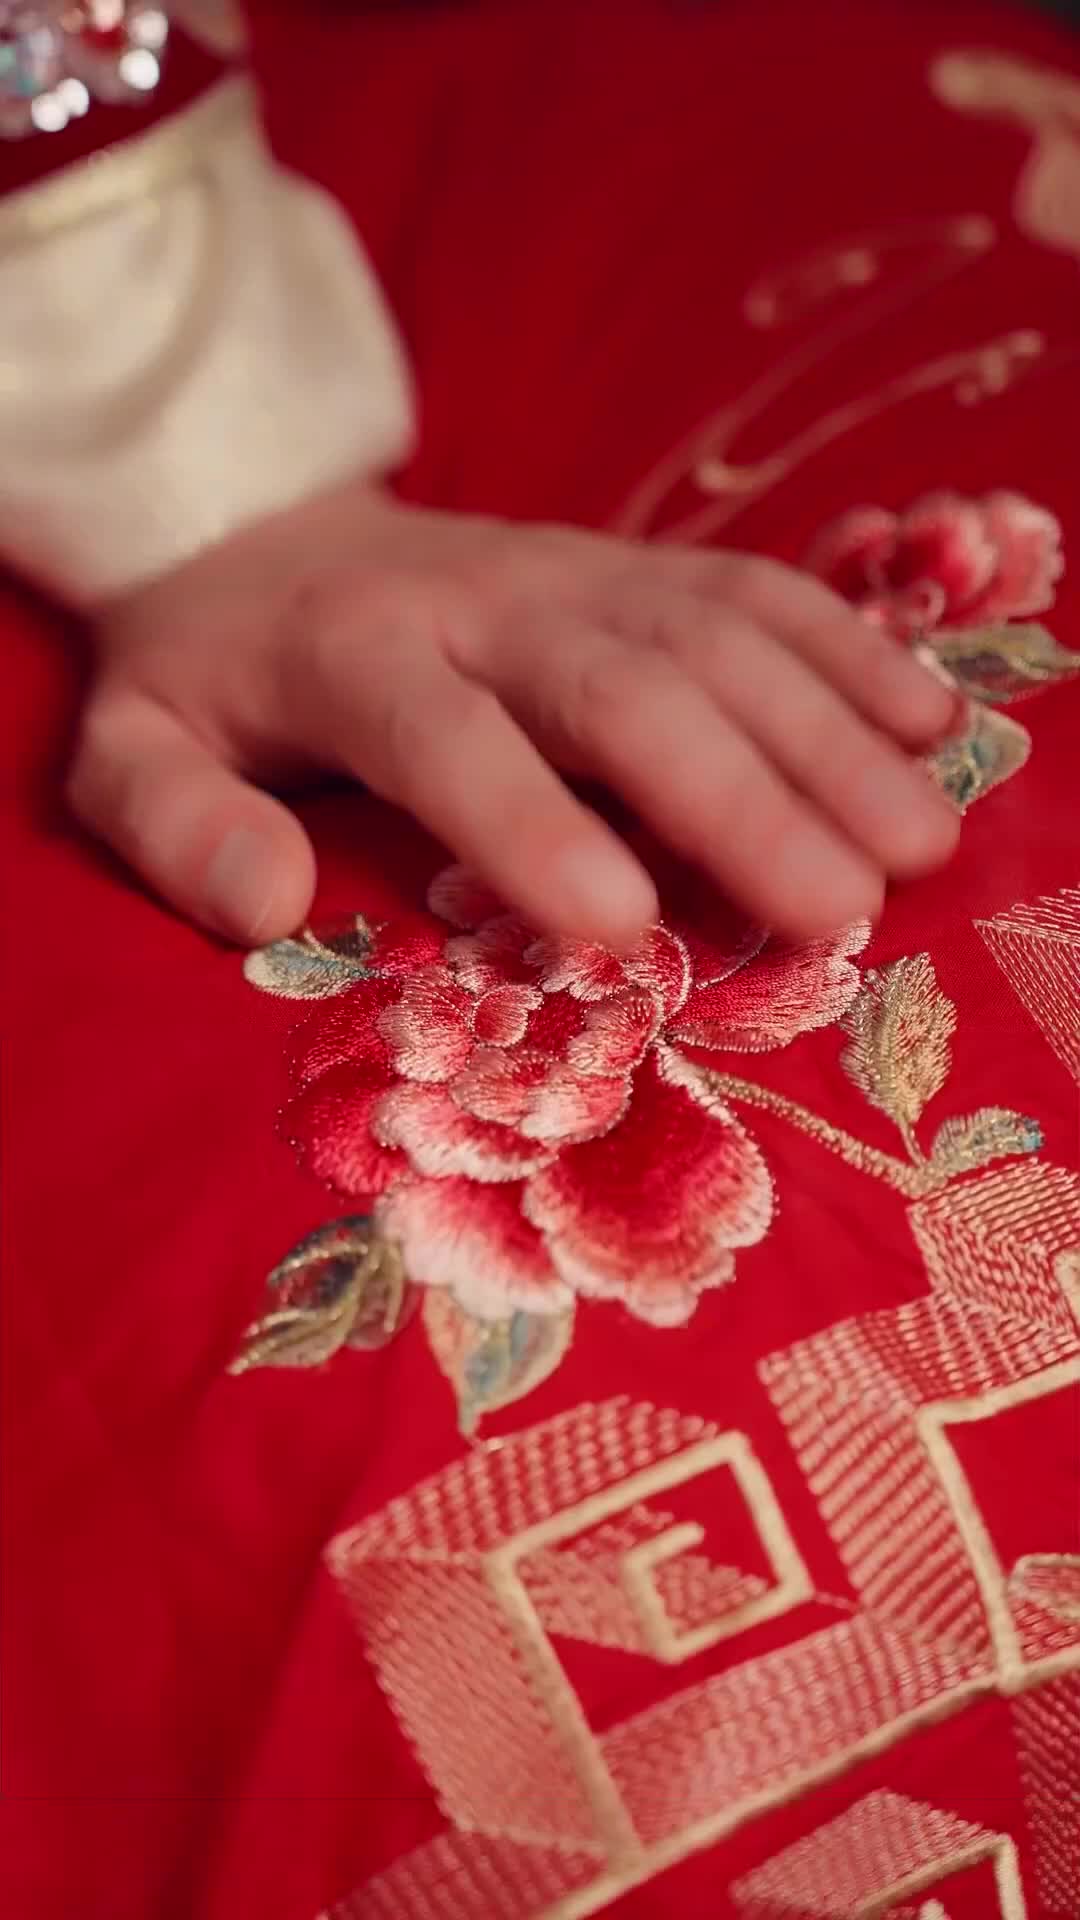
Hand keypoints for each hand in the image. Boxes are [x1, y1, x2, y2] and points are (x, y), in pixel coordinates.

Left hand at [70, 482, 961, 947]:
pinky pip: (756, 592)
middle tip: (840, 906)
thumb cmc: (212, 679)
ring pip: (717, 638)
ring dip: (827, 735)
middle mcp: (486, 600)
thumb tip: (267, 895)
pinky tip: (928, 723)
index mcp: (354, 655)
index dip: (528, 821)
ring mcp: (577, 572)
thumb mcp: (132, 751)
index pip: (445, 732)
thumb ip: (174, 824)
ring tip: (919, 842)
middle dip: (737, 793)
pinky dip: (847, 652)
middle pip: (624, 687)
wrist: (265, 531)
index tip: (619, 922)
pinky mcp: (637, 567)